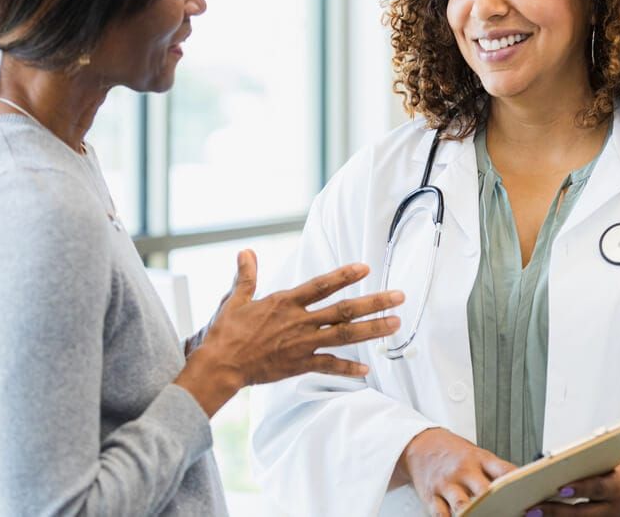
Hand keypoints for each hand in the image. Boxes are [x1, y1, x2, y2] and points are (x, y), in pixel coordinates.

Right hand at [176, 250, 403, 415]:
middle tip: (399, 297)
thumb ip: (246, 276)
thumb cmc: (226, 333)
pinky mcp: (300, 365)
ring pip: (344, 336)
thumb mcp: (235, 300)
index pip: (321, 285)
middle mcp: (299, 322)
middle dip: (374, 303)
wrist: (220, 366)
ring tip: (395, 324)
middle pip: (344, 311)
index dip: (343, 276)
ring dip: (372, 330)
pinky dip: (348, 368)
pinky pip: (329, 366)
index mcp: (285, 302)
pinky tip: (367, 369)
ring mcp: (302, 344)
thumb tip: (245, 251)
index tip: (365, 268)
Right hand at [395, 428, 516, 515]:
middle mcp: (464, 470)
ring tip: (484, 516)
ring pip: (462, 505)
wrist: (421, 445)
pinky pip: (440, 515)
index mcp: (481, 459)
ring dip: (474, 515)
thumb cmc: (456, 454)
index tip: (531, 497)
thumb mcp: (478, 455)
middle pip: (485, 490)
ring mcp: (447, 484)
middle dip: (498, 504)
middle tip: (509, 512)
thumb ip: (496, 472)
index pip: (505, 470)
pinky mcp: (431, 497)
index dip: (520, 483)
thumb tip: (525, 489)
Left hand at [529, 460, 619, 515]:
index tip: (561, 488)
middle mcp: (611, 508)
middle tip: (534, 508)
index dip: (580, 489)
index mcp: (616, 487)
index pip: (598, 488)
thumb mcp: (611, 462)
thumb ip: (589, 462)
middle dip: (557, 511)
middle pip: (582, 513)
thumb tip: (557, 459)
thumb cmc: (618, 472)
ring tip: (532, 513)